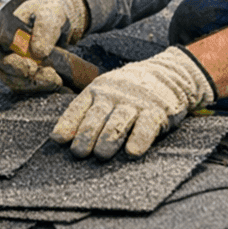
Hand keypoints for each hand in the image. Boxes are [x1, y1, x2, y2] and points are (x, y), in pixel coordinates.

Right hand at [0, 0, 88, 93]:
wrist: (60, 18)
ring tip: (56, 79)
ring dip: (36, 84)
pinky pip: (27, 85)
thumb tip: (38, 52)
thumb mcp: (49, 14)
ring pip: (16, 81)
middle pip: (5, 71)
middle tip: (49, 75)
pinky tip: (57, 82)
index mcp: (1, 30)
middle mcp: (2, 48)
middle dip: (26, 77)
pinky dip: (42, 86)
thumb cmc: (49, 10)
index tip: (31, 67)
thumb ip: (44, 29)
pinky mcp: (23, 72)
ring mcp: (12, 62)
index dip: (12, 63)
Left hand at [52, 46, 214, 158]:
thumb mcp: (106, 92)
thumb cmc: (128, 91)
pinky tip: (132, 152)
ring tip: (101, 155)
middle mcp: (114, 96)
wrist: (168, 73)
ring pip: (118, 122)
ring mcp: (135, 103)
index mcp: (98, 90)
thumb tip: (60, 139)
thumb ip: (87, 111)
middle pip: (96, 116)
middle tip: (79, 153)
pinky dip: (139, 139)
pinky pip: (146, 127)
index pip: (79, 107)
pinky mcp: (156, 111)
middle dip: (86, 135)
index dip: (69, 123)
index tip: (59, 139)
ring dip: (108, 139)